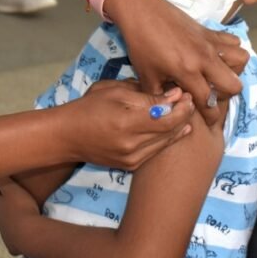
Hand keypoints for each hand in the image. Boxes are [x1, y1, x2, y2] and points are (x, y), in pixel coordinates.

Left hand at [0, 176, 40, 255]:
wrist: (29, 234)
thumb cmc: (21, 208)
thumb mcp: (13, 188)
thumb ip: (4, 180)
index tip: (2, 188)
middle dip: (2, 210)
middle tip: (14, 206)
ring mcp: (5, 235)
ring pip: (4, 229)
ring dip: (10, 225)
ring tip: (23, 222)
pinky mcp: (13, 247)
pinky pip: (14, 243)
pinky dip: (18, 240)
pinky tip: (28, 237)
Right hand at [63, 81, 193, 170]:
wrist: (67, 137)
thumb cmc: (88, 107)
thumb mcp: (113, 91)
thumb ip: (144, 93)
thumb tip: (174, 94)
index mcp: (126, 122)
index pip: (166, 117)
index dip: (181, 107)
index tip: (187, 94)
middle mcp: (131, 144)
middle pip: (170, 131)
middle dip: (183, 115)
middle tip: (190, 102)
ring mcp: (131, 158)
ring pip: (166, 143)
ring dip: (179, 128)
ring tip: (185, 114)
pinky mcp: (130, 166)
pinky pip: (156, 152)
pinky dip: (167, 139)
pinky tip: (174, 129)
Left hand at [105, 0, 244, 125]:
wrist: (141, 11)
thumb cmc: (140, 44)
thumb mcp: (145, 75)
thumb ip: (160, 96)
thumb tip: (172, 108)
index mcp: (187, 71)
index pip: (208, 100)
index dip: (210, 115)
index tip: (209, 121)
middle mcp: (204, 58)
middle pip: (234, 85)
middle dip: (224, 95)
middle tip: (210, 94)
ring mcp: (210, 43)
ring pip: (241, 60)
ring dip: (232, 70)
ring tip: (216, 74)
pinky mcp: (210, 30)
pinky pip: (233, 40)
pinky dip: (230, 50)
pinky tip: (216, 55)